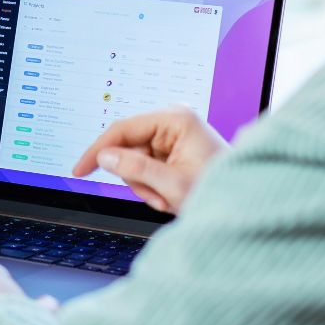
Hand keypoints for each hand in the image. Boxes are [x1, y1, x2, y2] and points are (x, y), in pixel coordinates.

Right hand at [71, 107, 227, 215]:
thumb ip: (135, 169)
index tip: (80, 170)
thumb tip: (105, 157)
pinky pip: (147, 167)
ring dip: (146, 186)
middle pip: (128, 148)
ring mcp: (174, 135)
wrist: (244, 204)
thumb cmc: (218, 191)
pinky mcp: (174, 149)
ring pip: (135, 161)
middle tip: (157, 196)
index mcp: (175, 119)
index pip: (123, 129)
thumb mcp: (172, 185)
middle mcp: (173, 122)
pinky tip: (170, 195)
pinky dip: (153, 186)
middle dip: (137, 178)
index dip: (98, 151)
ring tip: (168, 198)